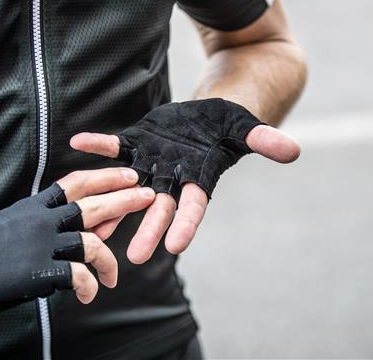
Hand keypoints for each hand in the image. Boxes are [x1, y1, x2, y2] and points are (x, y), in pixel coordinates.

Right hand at [0, 168, 153, 314]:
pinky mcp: (39, 272)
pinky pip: (77, 276)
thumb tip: (79, 219)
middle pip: (94, 205)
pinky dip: (88, 286)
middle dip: (125, 199)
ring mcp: (43, 245)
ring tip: (113, 275)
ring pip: (92, 243)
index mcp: (37, 205)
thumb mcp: (19, 219)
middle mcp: (44, 220)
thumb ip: (47, 216)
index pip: (77, 182)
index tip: (128, 174)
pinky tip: (89, 293)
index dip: (106, 176)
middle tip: (147, 197)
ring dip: (109, 260)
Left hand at [70, 99, 298, 263]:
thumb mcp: (248, 129)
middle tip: (133, 257)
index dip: (185, 224)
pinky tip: (79, 144)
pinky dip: (99, 145)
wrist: (208, 115)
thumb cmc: (231, 124)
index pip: (193, 206)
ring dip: (112, 202)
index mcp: (199, 178)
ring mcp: (151, 162)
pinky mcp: (137, 144)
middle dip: (148, 229)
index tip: (176, 247)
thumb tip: (293, 151)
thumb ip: (265, 141)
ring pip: (129, 186)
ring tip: (92, 225)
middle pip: (159, 206)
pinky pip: (115, 146)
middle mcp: (173, 177)